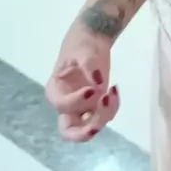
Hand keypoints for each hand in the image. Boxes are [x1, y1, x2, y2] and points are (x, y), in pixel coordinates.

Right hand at [46, 28, 119, 142]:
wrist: (93, 37)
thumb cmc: (82, 43)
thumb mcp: (83, 50)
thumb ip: (88, 65)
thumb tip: (98, 83)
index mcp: (56, 90)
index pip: (61, 106)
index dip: (76, 102)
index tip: (92, 89)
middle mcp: (67, 103)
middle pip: (69, 131)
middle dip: (83, 133)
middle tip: (96, 125)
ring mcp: (82, 107)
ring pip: (90, 126)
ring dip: (104, 116)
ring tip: (113, 93)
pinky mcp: (97, 104)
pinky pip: (105, 115)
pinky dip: (112, 107)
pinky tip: (115, 89)